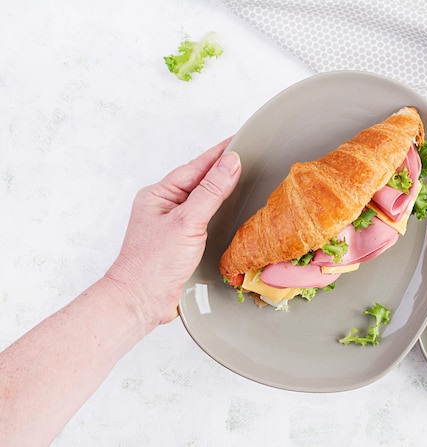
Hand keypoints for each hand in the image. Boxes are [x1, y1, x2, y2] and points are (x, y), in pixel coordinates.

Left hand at [105, 137, 240, 327]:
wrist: (140, 302)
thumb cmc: (154, 263)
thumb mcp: (187, 222)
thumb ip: (210, 192)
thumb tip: (231, 163)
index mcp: (159, 195)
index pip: (196, 167)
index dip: (219, 154)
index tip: (239, 140)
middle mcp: (165, 207)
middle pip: (199, 181)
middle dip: (222, 168)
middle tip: (248, 156)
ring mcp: (172, 225)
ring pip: (202, 200)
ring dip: (221, 189)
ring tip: (243, 177)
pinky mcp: (181, 243)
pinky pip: (203, 219)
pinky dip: (218, 211)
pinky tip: (230, 212)